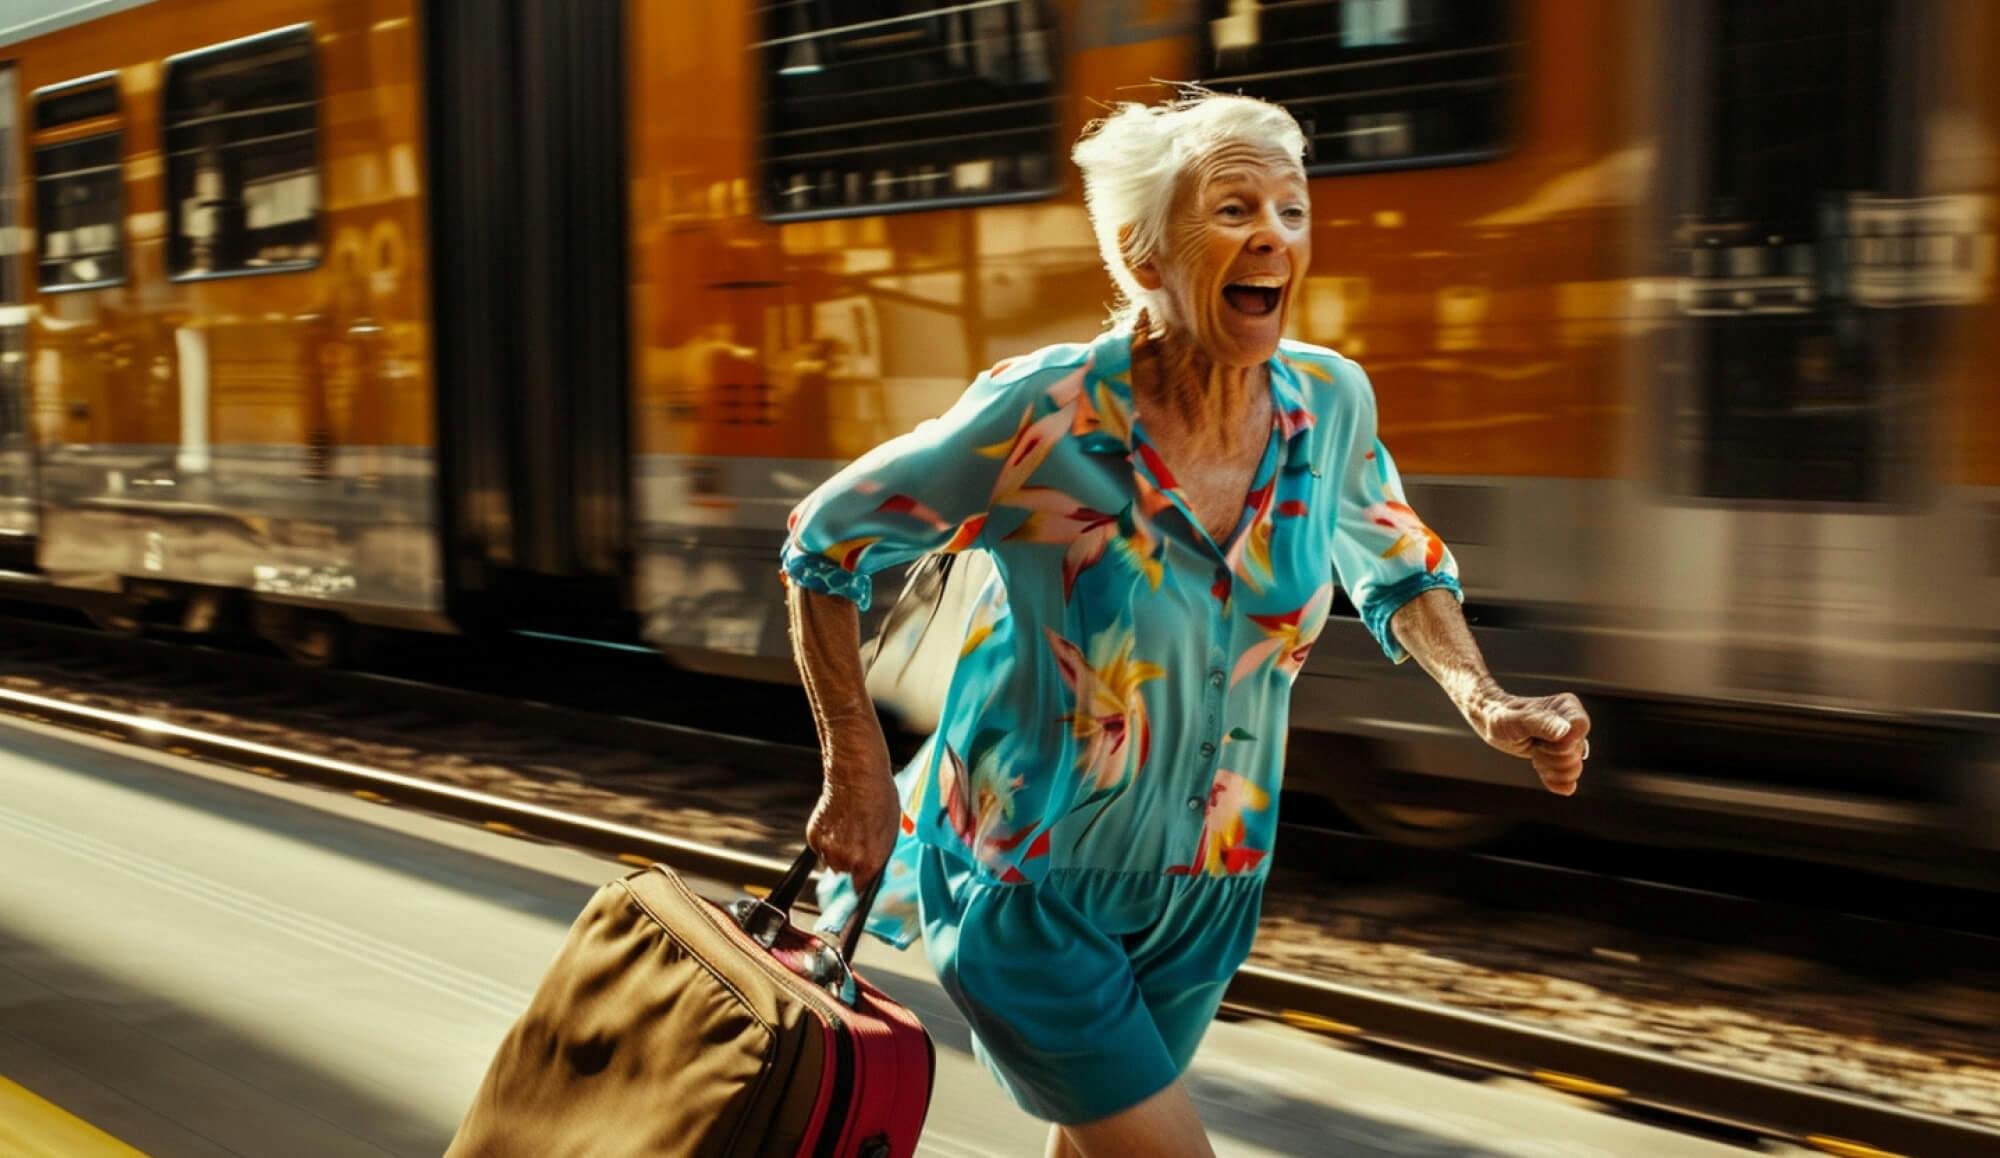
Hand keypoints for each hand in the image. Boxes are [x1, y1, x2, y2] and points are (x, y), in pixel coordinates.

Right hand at [805, 737, 900, 878]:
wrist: (856, 773)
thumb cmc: (879, 796)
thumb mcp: (890, 831)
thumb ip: (880, 855)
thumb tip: (874, 870)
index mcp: (869, 860)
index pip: (862, 888)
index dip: (864, 882)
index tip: (864, 880)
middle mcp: (846, 858)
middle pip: (845, 875)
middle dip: (852, 863)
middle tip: (859, 842)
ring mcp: (827, 847)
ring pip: (831, 862)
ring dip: (838, 852)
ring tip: (848, 830)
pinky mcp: (813, 835)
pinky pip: (819, 848)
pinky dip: (826, 840)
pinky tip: (837, 823)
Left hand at [1463, 685, 1590, 795]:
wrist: (1491, 724)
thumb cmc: (1501, 716)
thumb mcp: (1516, 720)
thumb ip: (1542, 724)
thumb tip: (1565, 732)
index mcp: (1568, 706)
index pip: (1581, 729)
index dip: (1561, 742)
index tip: (1540, 739)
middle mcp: (1573, 723)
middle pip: (1576, 753)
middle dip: (1550, 756)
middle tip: (1532, 744)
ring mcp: (1570, 742)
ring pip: (1574, 768)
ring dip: (1549, 767)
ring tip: (1534, 752)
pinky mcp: (1563, 757)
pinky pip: (1569, 779)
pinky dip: (1553, 780)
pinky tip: (1540, 768)